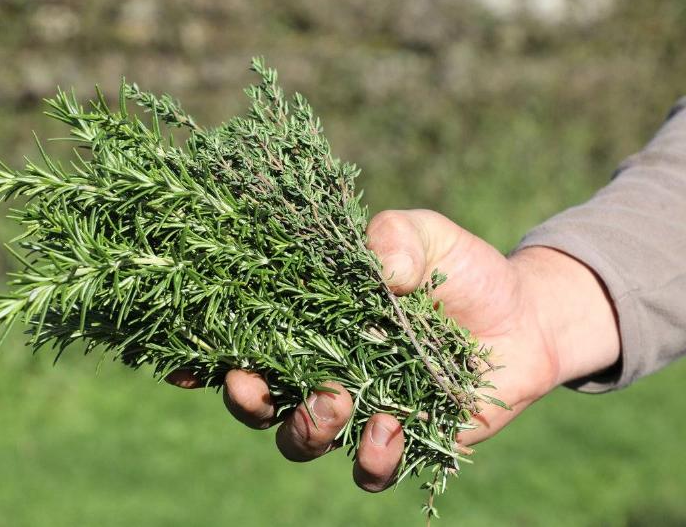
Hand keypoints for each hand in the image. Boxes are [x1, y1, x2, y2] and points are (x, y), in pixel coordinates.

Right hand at [168, 209, 620, 491]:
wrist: (523, 315)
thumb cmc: (460, 270)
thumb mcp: (424, 236)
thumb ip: (391, 238)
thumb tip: (371, 271)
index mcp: (313, 325)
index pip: (248, 343)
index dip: (209, 357)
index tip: (184, 362)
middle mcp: (324, 373)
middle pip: (261, 404)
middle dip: (247, 401)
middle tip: (257, 386)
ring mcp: (360, 413)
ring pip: (303, 442)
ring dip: (306, 429)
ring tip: (335, 401)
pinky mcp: (404, 442)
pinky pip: (370, 470)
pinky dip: (371, 455)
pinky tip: (392, 425)